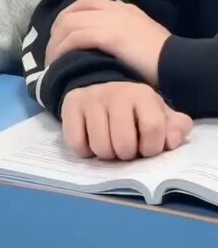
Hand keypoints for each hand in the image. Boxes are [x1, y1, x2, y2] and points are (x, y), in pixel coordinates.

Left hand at [47, 0, 169, 85]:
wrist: (177, 62)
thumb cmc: (161, 57)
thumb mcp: (143, 35)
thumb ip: (126, 31)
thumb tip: (109, 36)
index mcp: (122, 8)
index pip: (86, 2)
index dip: (68, 17)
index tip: (59, 35)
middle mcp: (114, 9)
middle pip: (72, 12)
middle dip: (56, 31)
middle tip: (51, 52)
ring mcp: (110, 20)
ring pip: (69, 24)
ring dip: (55, 43)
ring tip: (52, 62)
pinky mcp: (108, 35)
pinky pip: (75, 38)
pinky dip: (62, 49)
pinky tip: (59, 63)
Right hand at [62, 82, 191, 160]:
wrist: (102, 92)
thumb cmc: (136, 112)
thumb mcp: (161, 116)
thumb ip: (176, 128)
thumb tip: (172, 141)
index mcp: (142, 94)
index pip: (153, 128)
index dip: (151, 147)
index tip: (146, 147)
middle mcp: (116, 92)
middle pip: (124, 143)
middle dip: (127, 155)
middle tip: (126, 148)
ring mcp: (91, 97)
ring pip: (100, 147)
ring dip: (106, 155)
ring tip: (110, 145)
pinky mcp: (71, 104)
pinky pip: (77, 144)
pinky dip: (85, 152)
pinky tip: (91, 141)